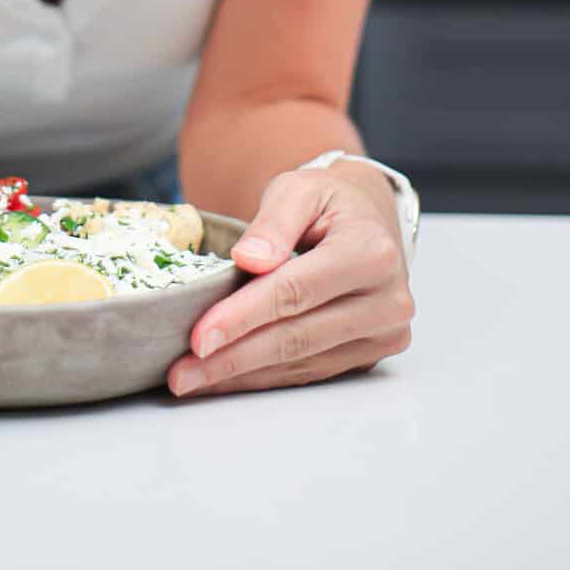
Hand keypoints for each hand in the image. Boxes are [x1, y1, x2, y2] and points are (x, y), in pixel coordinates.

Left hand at [167, 167, 414, 396]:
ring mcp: (382, 333)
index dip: (243, 316)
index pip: (296, 291)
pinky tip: (227, 378)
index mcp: (371, 253)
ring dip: (242, 375)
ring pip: (301, 363)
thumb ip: (273, 221)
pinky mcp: (370, 354)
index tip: (199, 337)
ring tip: (192, 379)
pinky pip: (310, 371)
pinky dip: (264, 377)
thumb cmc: (329, 202)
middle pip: (296, 336)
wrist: (369, 220)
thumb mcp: (299, 190)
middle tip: (182, 373)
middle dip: (233, 357)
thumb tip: (249, 259)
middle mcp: (387, 300)